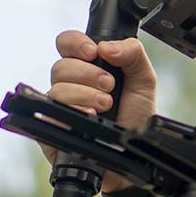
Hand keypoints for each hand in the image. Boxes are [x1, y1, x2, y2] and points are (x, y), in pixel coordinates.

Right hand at [44, 30, 156, 195]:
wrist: (133, 153)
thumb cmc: (135, 117)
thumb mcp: (144, 81)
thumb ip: (133, 54)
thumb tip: (106, 46)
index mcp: (90, 66)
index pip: (68, 43)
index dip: (75, 43)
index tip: (93, 52)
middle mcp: (71, 83)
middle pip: (61, 65)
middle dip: (88, 74)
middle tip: (109, 85)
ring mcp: (59, 105)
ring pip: (56, 88)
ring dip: (85, 94)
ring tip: (106, 105)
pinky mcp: (51, 126)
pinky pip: (51, 112)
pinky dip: (75, 111)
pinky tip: (91, 117)